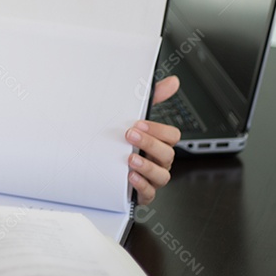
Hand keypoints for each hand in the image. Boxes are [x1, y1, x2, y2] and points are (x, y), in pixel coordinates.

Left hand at [126, 75, 181, 205]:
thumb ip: (153, 99)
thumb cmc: (125, 142)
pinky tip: (131, 177)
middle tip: (130, 136)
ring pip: (162, 176)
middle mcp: (159, 161)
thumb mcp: (137, 118)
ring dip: (147, 167)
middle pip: (167, 154)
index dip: (159, 130)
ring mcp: (152, 178)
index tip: (140, 123)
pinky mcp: (142, 193)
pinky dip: (142, 186)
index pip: (172, 136)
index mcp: (159, 143)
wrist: (103, 166)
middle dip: (149, 144)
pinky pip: (149, 194)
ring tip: (131, 159)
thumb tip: (173, 81)